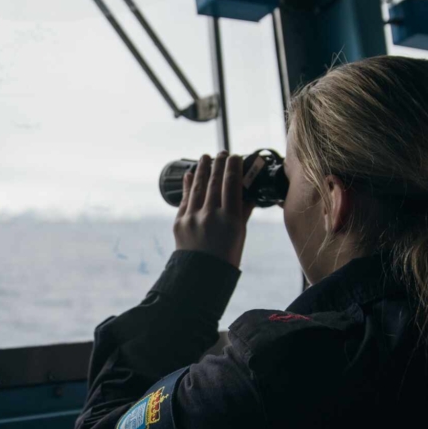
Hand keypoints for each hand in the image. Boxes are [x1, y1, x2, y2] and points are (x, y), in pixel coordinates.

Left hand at [173, 151, 255, 267]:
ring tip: (205, 157)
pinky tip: (189, 175)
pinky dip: (188, 186)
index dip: (232, 166)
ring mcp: (193, 218)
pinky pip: (184, 199)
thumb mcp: (240, 234)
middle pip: (214, 181)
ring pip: (197, 187)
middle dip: (217, 164)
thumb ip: (242, 212)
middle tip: (220, 153)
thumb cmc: (226, 256)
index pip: (231, 184)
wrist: (201, 276)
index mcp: (230, 219)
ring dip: (201, 169)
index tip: (234, 156)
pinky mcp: (179, 222)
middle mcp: (210, 215)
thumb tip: (248, 194)